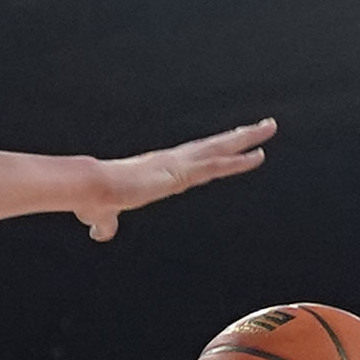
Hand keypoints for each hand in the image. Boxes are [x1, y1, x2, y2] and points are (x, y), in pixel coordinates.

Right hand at [69, 119, 272, 239]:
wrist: (90, 187)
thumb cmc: (92, 198)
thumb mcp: (103, 215)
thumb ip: (106, 223)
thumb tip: (100, 232)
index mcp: (157, 170)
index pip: (193, 160)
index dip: (213, 154)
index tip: (229, 148)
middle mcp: (172, 161)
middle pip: (212, 147)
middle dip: (237, 137)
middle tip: (262, 127)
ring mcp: (178, 164)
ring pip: (219, 149)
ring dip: (246, 139)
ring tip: (269, 128)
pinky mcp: (180, 172)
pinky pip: (216, 165)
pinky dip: (238, 161)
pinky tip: (257, 156)